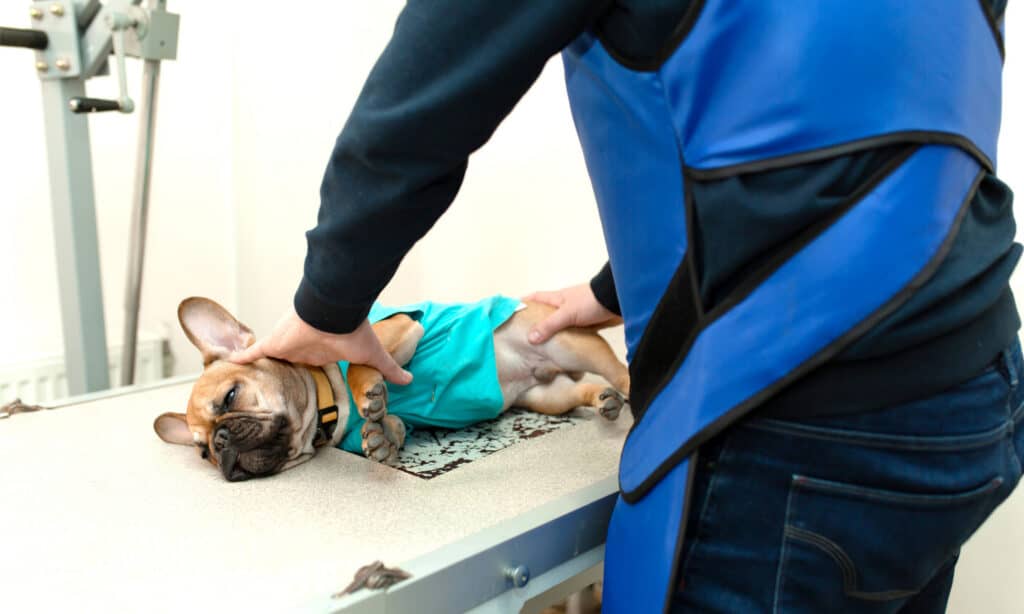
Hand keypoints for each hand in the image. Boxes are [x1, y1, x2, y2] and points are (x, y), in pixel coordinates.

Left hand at [229, 307, 412, 384]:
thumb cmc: (353, 332)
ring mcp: (286, 347)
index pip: (313, 364)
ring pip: (268, 359)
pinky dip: (240, 358)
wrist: (335, 313)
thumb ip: (389, 369)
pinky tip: (227, 364)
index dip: (309, 371)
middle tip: (272, 388)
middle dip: (281, 371)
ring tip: (245, 382)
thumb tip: (410, 381)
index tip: (306, 384)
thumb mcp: (372, 356)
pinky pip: (253, 352)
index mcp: (324, 352)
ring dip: (259, 367)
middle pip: (288, 363)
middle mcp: (303, 350)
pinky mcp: (273, 344)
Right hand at [524, 283, 618, 343]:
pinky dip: (567, 339)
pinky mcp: (587, 323)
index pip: (534, 298)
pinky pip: (573, 332)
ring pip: (559, 325)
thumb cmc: (592, 301)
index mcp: (556, 298)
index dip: (521, 303)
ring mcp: (576, 315)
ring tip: (539, 346)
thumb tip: (531, 338)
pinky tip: (563, 348)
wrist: (618, 301)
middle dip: (534, 321)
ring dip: (551, 333)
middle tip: (522, 335)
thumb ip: (549, 325)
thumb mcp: (567, 313)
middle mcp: (564, 306)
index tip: (509, 311)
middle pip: (544, 313)